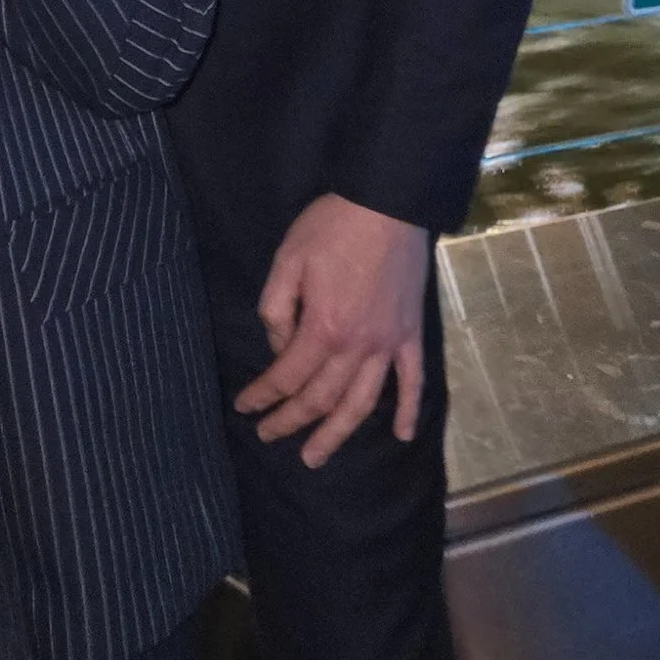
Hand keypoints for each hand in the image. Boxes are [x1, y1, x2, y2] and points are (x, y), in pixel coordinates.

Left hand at [235, 194, 430, 466]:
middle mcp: (358, 347)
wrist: (388, 202)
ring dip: (338, 434)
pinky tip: (401, 436)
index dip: (263, 395)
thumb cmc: (332, 227)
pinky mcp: (411, 335)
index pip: (287, 376)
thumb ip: (276, 309)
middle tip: (270, 436)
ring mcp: (389, 345)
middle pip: (321, 399)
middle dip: (291, 422)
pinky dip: (408, 411)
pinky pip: (414, 382)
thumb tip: (280, 348)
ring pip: (362, 404)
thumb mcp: (287, 260)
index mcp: (323, 328)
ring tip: (315, 456)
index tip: (245, 407)